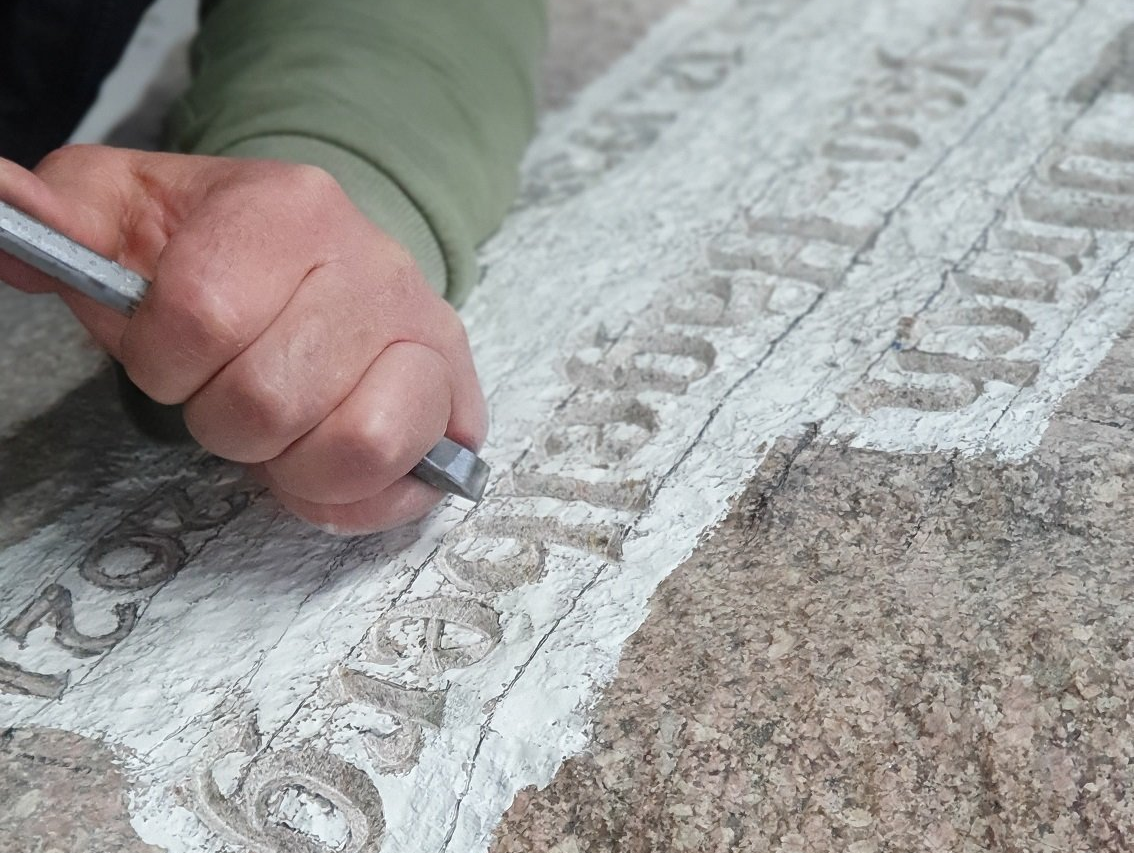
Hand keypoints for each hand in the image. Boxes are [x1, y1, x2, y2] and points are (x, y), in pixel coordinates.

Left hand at [0, 146, 487, 533]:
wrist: (324, 262)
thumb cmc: (217, 258)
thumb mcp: (125, 215)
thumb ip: (60, 212)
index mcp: (287, 208)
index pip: (201, 315)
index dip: (162, 362)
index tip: (169, 354)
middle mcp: (374, 265)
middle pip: (269, 398)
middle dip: (223, 422)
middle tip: (228, 397)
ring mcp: (428, 335)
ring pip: (358, 444)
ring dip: (294, 464)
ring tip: (284, 436)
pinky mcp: (456, 398)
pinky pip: (409, 480)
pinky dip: (353, 498)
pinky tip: (327, 469)